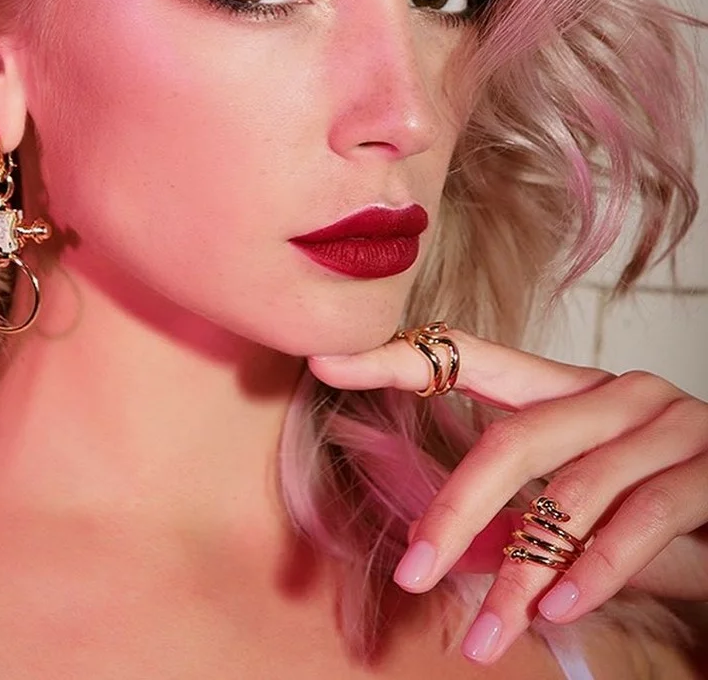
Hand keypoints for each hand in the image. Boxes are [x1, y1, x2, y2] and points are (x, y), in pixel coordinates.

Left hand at [307, 331, 707, 665]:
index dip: (396, 356)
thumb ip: (523, 514)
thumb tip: (440, 550)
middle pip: (514, 438)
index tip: (325, 360)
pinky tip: (558, 610)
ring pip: (572, 493)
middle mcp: (615, 392)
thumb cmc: (658, 519)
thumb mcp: (584, 510)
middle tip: (414, 574)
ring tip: (487, 637)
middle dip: (457, 509)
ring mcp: (667, 424)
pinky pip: (641, 519)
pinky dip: (595, 571)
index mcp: (568, 388)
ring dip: (523, 572)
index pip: (469, 354)